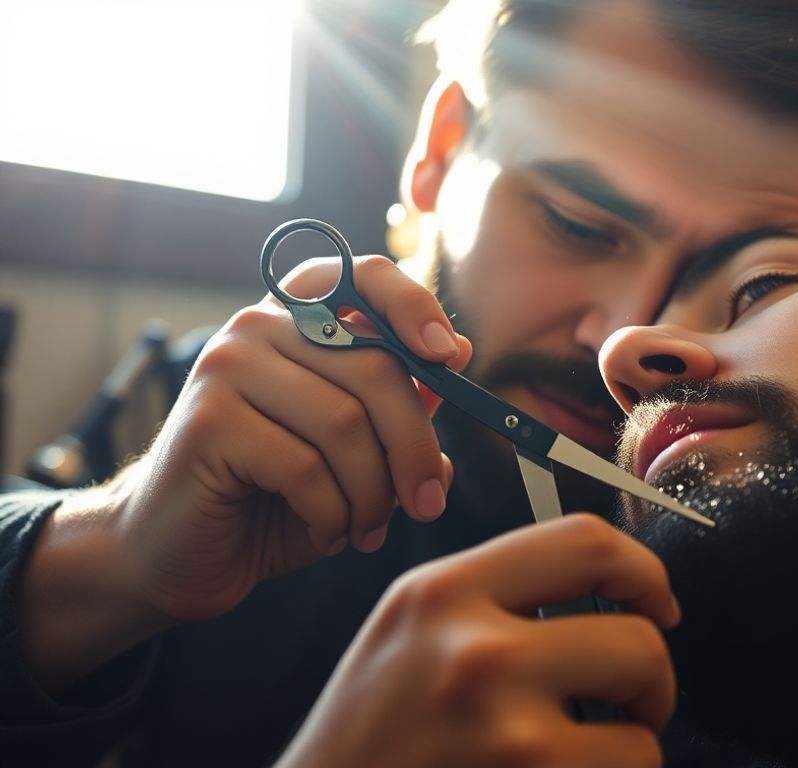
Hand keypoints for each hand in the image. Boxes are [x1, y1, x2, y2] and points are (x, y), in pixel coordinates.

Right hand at [20, 254, 469, 692]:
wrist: (178, 553)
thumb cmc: (276, 498)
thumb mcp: (356, 449)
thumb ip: (401, 403)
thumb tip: (460, 354)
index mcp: (297, 318)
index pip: (364, 276)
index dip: (416, 308)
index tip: (451, 361)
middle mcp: (257, 327)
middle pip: (377, 369)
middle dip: (416, 449)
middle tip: (428, 502)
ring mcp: (226, 369)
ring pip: (346, 424)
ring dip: (374, 493)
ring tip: (367, 528)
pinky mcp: (208, 422)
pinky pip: (306, 469)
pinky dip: (333, 515)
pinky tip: (327, 534)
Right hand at [277, 514, 678, 767]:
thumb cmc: (370, 736)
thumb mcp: (411, 630)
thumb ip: (493, 594)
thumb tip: (609, 583)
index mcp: (444, 592)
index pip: (587, 542)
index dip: (647, 572)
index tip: (659, 604)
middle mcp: (474, 653)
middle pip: (639, 642)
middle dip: (654, 683)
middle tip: (633, 706)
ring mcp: (503, 733)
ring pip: (642, 736)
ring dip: (633, 750)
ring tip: (593, 755)